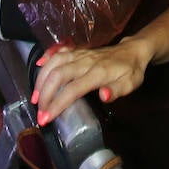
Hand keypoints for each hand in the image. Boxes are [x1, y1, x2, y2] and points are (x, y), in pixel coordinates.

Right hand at [32, 40, 150, 124]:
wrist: (133, 50)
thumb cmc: (130, 71)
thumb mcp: (130, 84)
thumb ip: (117, 90)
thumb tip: (103, 96)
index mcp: (98, 72)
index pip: (73, 89)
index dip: (57, 104)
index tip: (46, 118)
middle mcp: (85, 61)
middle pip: (58, 74)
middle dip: (45, 94)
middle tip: (39, 112)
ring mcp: (80, 53)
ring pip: (55, 62)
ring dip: (42, 78)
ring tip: (35, 96)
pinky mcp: (78, 49)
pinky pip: (59, 50)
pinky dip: (47, 57)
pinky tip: (38, 65)